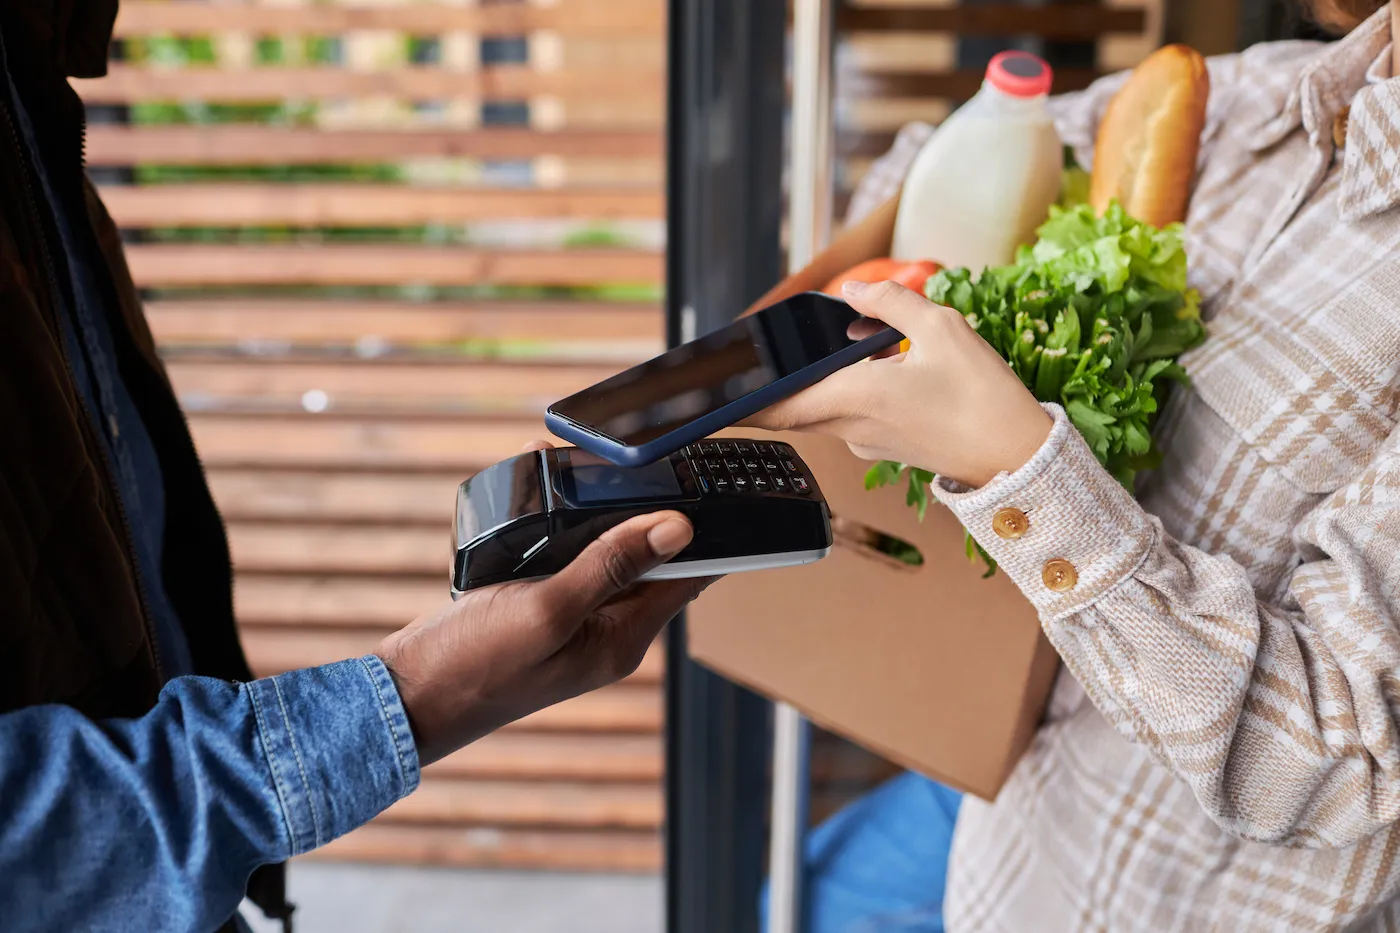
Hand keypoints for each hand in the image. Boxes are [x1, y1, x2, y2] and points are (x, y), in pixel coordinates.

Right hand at [377, 443, 712, 764]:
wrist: (410, 694)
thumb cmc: (478, 666)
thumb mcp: (549, 608)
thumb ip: (611, 565)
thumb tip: (677, 528)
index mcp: (624, 638)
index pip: (688, 576)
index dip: (700, 531)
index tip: (702, 482)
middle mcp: (607, 629)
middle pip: (647, 557)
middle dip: (638, 508)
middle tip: (621, 460)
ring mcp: (573, 617)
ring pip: (603, 549)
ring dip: (593, 509)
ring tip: (571, 468)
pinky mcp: (541, 604)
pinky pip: (565, 555)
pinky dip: (556, 523)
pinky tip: (536, 494)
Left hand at [747, 280, 1051, 487]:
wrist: (1020, 460)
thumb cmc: (984, 399)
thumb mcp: (942, 329)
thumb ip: (890, 302)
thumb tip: (853, 291)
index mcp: (852, 398)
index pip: (771, 405)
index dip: (732, 403)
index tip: (700, 401)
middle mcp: (850, 426)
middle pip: (791, 403)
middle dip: (772, 380)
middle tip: (749, 358)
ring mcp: (868, 441)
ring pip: (826, 403)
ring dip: (826, 375)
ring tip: (858, 341)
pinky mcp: (887, 446)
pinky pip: (854, 411)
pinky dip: (855, 387)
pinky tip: (888, 364)